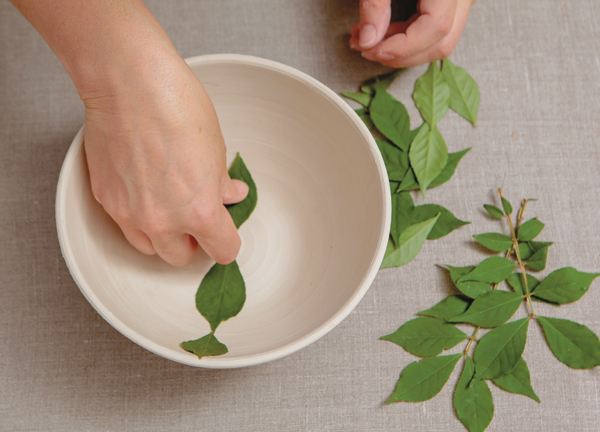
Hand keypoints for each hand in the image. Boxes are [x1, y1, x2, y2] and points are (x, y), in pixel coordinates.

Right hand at [11, 0, 247, 265]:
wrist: (129, 83)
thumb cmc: (177, 107)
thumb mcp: (216, 147)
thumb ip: (221, 183)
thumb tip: (230, 194)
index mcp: (200, 212)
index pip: (223, 250)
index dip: (227, 242)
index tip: (226, 235)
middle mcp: (163, 221)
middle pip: (181, 258)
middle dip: (193, 243)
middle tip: (196, 221)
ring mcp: (129, 213)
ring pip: (149, 248)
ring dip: (163, 237)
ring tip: (169, 209)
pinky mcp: (105, 199)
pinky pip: (125, 224)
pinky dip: (137, 217)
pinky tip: (144, 190)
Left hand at [349, 0, 475, 67]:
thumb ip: (376, 5)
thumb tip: (368, 40)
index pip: (436, 28)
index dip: (403, 47)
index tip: (374, 50)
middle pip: (441, 43)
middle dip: (400, 55)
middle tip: (366, 49)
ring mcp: (461, 1)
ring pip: (438, 41)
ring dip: (400, 48)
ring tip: (367, 38)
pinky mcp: (451, 4)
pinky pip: (434, 30)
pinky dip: (406, 37)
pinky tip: (381, 32)